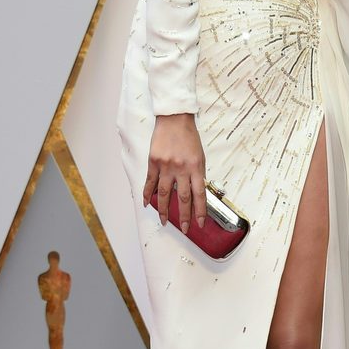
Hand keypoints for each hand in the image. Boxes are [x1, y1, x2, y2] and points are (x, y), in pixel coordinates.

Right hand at [143, 113, 206, 234]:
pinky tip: (147, 204)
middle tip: (185, 229)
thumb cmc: (189, 137)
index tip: (200, 223)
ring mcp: (166, 166)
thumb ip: (197, 174)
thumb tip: (195, 193)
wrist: (174, 119)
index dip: (200, 211)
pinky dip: (148, 194)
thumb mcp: (200, 156)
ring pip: (164, 194)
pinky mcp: (153, 163)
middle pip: (182, 198)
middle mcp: (181, 169)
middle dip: (184, 216)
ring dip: (164, 210)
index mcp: (196, 167)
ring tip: (164, 221)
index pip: (199, 195)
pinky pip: (150, 182)